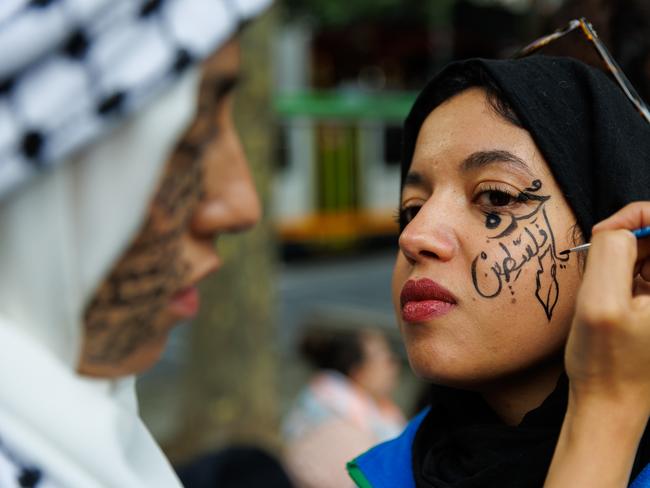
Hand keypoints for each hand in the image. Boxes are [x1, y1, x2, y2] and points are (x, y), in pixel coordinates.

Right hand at [566, 201, 649, 413]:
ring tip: (608, 285)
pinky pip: (649, 270)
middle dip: (631, 235)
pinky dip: (628, 271)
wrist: (610, 406)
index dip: (638, 216)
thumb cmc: (606, 363)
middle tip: (602, 260)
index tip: (606, 234)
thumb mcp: (599, 302)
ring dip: (628, 255)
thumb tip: (617, 230)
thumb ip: (610, 252)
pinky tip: (614, 294)